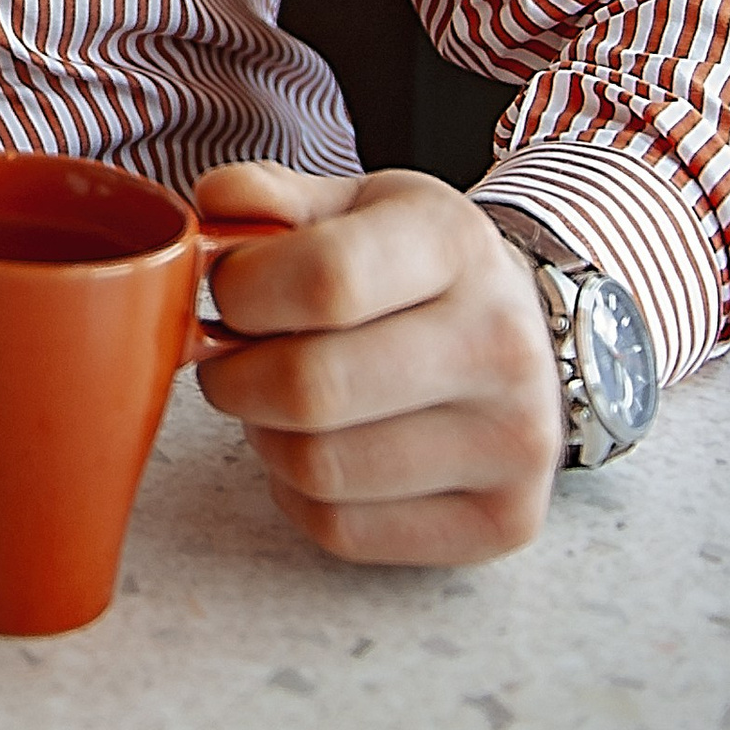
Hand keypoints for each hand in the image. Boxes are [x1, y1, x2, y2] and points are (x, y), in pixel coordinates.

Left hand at [191, 164, 563, 565]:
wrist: (517, 329)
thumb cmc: (416, 267)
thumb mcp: (353, 205)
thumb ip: (269, 198)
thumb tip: (212, 211)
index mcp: (456, 246)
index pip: (323, 281)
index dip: (241, 293)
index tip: (228, 294)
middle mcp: (501, 345)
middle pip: (311, 389)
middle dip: (237, 377)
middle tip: (236, 359)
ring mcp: (514, 442)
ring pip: (318, 469)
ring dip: (267, 438)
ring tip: (286, 402)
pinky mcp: (502, 520)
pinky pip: (343, 530)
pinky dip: (302, 495)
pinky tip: (327, 446)